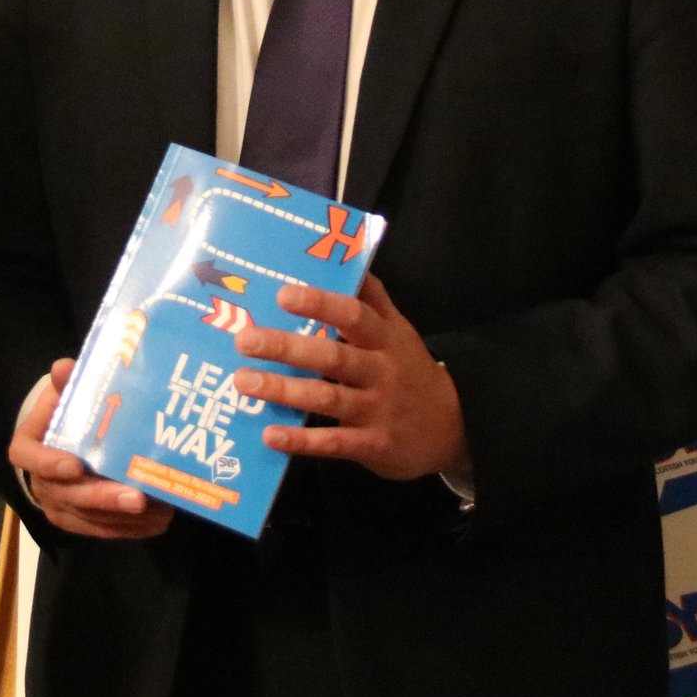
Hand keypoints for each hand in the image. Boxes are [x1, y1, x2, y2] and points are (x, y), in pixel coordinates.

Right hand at [7, 358, 174, 538]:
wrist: (64, 442)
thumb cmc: (65, 415)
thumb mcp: (64, 396)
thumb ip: (65, 385)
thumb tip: (63, 366)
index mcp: (28, 446)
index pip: (26, 457)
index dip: (48, 463)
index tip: (76, 464)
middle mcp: (39, 482)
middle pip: (66, 495)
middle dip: (102, 498)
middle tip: (137, 498)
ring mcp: (57, 506)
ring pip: (87, 518)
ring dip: (123, 518)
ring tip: (159, 511)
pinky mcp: (76, 522)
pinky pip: (100, 531)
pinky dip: (128, 529)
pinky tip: (156, 522)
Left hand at [232, 274, 472, 481]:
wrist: (453, 427)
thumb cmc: (409, 369)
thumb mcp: (398, 330)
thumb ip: (372, 297)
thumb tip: (348, 251)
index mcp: (384, 338)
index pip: (353, 314)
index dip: (320, 304)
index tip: (282, 295)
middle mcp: (381, 370)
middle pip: (332, 355)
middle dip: (286, 346)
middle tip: (245, 339)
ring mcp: (377, 409)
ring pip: (327, 397)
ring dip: (283, 390)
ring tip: (243, 381)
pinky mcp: (373, 445)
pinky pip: (334, 442)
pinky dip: (302, 440)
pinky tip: (270, 435)